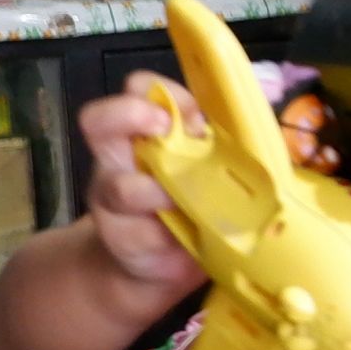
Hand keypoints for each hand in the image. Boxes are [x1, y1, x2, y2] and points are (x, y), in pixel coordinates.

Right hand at [81, 74, 204, 294]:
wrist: (159, 261)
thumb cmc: (190, 199)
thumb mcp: (208, 164)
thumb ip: (218, 140)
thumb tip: (252, 110)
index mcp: (144, 129)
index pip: (138, 88)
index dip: (163, 92)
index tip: (195, 116)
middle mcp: (117, 157)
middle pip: (97, 119)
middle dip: (131, 116)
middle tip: (166, 130)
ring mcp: (111, 198)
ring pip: (118, 187)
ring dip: (156, 193)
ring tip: (182, 202)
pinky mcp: (118, 238)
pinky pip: (138, 234)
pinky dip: (166, 238)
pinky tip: (182, 242)